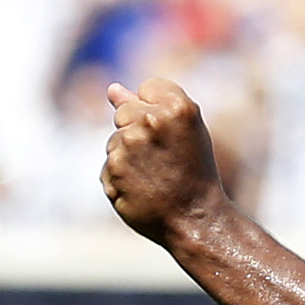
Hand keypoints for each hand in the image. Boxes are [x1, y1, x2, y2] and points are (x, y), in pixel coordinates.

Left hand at [101, 78, 229, 247]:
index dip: (157, 109)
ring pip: (115, 138)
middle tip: (162, 155)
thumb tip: (112, 89)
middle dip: (136, 128)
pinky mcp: (113, 166)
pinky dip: (120, 175)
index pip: (148, 87)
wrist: (194, 217)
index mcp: (178, 107)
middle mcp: (152, 121)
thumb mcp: (184, 132)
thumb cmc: (194, 172)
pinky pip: (110, 162)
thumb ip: (148, 104)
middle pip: (125, 110)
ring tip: (154, 174)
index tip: (171, 131)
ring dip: (128, 154)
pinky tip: (141, 187)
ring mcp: (130, 143)